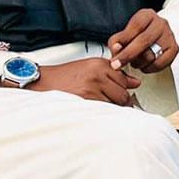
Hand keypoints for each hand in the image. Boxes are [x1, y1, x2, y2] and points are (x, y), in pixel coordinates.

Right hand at [20, 58, 141, 105]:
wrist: (43, 83)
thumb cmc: (64, 77)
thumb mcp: (89, 68)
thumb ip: (113, 73)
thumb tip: (135, 82)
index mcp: (99, 64)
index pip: (125, 79)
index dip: (125, 88)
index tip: (123, 92)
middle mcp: (98, 75)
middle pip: (123, 94)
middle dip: (120, 101)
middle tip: (110, 103)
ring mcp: (93, 89)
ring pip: (115, 105)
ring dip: (111, 109)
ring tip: (98, 106)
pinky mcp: (87, 102)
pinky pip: (104, 112)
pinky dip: (102, 114)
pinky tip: (94, 111)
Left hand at [107, 9, 178, 73]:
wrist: (157, 35)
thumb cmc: (139, 34)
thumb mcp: (126, 32)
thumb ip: (117, 41)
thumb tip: (116, 50)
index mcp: (147, 15)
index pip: (136, 26)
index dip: (123, 40)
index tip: (114, 53)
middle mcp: (160, 23)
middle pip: (144, 41)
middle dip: (128, 55)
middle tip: (117, 65)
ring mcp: (169, 36)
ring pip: (151, 54)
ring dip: (138, 63)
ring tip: (133, 62)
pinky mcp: (174, 48)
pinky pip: (159, 63)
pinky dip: (149, 68)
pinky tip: (144, 66)